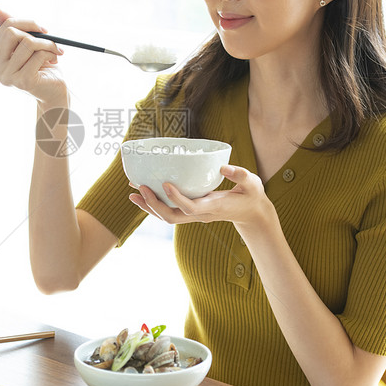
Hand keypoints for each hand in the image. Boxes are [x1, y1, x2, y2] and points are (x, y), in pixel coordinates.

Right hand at [0, 6, 65, 103]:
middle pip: (11, 33)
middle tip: (48, 36)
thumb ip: (10, 26)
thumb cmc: (40, 65)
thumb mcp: (25, 42)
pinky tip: (54, 60)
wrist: (53, 90)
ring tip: (54, 51)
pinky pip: (38, 55)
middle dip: (34, 31)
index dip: (26, 23)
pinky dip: (51, 53)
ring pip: (27, 43)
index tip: (41, 28)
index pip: (5, 27)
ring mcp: (7, 77)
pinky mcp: (23, 81)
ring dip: (47, 43)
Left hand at [128, 164, 276, 231]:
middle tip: (140, 187)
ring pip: (167, 217)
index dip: (177, 198)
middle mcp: (201, 214)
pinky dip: (154, 204)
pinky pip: (169, 212)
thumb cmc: (251, 196)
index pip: (191, 207)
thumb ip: (240, 175)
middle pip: (172, 217)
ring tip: (132, 192)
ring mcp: (195, 215)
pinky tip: (142, 193)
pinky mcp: (191, 211)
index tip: (165, 184)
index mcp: (214, 207)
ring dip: (148, 206)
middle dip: (154, 204)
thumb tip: (223, 167)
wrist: (252, 213)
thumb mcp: (253, 184)